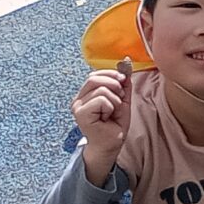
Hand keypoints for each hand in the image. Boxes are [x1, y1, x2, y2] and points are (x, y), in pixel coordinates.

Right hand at [72, 59, 131, 176]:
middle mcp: (78, 99)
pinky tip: (106, 118)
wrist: (112, 143)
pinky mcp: (80, 113)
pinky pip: (101, 100)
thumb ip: (123, 81)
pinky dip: (110, 107)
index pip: (96, 74)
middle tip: (120, 99)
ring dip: (115, 100)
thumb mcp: (123, 98)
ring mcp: (77, 106)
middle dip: (114, 84)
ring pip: (101, 89)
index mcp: (86, 94)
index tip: (123, 81)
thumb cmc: (115, 123)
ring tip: (111, 112)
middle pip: (95, 78)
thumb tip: (125, 60)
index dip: (112, 74)